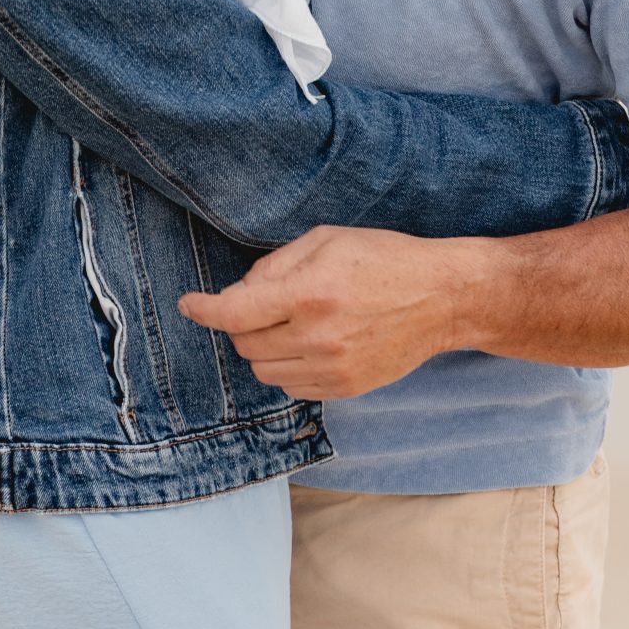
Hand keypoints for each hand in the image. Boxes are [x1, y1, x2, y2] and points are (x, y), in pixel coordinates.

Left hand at [179, 226, 488, 398]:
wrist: (440, 298)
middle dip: (243, 322)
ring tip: (293, 322)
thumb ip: (275, 266)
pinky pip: (292, 386)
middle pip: (245, 343)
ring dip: (263, 347)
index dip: (204, 309)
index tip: (189, 305)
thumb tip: (241, 293)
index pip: (236, 313)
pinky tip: (311, 342)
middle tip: (269, 302)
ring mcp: (333, 368)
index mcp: (310, 293)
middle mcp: (318, 337)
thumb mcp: (326, 240)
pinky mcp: (345, 388)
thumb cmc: (382, 258)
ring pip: (264, 371)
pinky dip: (288, 366)